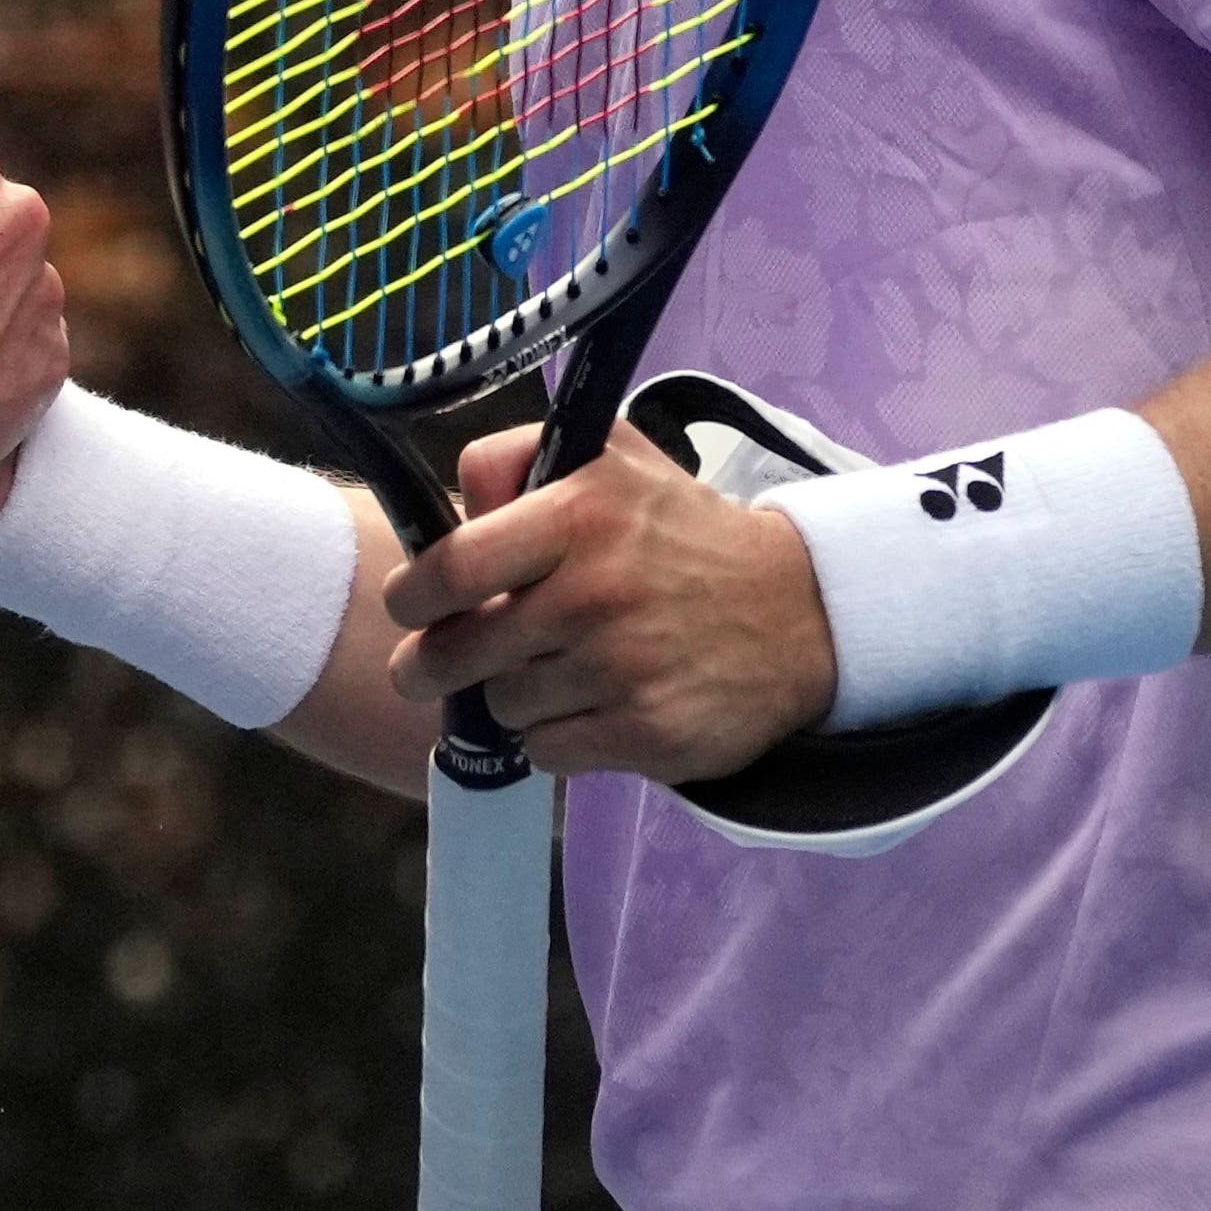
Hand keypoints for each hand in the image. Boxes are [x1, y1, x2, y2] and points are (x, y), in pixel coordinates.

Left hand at [381, 420, 836, 781]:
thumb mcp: (610, 458)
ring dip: (513, 695)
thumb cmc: (683, 532)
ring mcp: (622, 670)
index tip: (410, 607)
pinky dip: (555, 737)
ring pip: (503, 705)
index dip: (414, 596)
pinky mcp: (647, 734)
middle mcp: (596, 593)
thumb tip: (451, 510)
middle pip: (458, 651)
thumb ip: (517, 461)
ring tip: (556, 670)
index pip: (451, 567)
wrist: (800, 610)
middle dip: (433, 663)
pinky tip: (590, 707)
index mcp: (579, 515)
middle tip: (428, 665)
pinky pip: (548, 752)